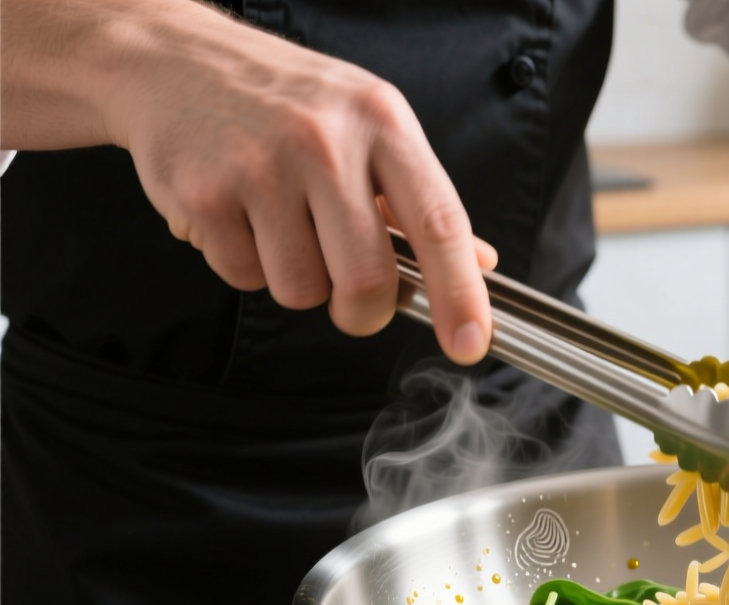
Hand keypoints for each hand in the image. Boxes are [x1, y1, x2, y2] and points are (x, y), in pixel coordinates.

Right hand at [0, 0, 494, 362]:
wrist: (173, 61)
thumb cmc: (286, 100)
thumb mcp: (367, 125)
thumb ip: (419, 200)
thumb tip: (479, 265)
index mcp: (382, 123)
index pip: (439, 224)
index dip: (460, 294)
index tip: (469, 343)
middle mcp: (324, 142)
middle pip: (367, 279)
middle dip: (365, 312)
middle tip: (356, 301)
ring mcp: (260, 168)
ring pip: (302, 290)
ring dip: (300, 283)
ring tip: (284, 229)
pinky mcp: (203, 195)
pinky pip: (244, 278)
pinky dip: (246, 265)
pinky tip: (240, 217)